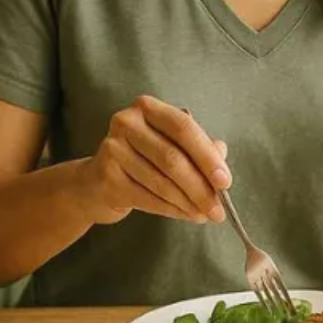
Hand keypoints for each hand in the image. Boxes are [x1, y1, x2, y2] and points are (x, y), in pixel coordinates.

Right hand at [76, 95, 231, 225]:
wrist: (97, 182)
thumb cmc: (143, 159)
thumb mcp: (171, 145)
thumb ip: (199, 149)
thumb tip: (221, 163)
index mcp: (148, 107)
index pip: (183, 128)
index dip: (207, 155)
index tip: (225, 181)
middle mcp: (127, 123)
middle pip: (173, 158)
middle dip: (201, 187)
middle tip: (218, 209)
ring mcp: (113, 149)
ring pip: (161, 182)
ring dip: (188, 203)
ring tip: (205, 215)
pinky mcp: (106, 178)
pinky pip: (147, 198)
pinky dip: (171, 210)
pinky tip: (185, 215)